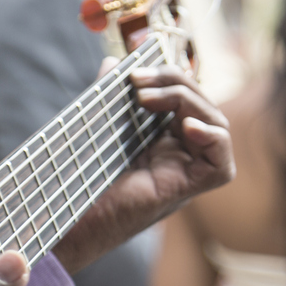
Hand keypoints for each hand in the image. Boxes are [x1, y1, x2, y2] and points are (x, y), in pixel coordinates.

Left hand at [52, 62, 233, 272]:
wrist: (64, 222)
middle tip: (137, 82)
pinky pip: (221, 165)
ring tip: (148, 100)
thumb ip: (110, 97)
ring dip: (189, 102)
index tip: (132, 72)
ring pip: (217, 127)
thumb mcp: (97, 127)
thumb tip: (114, 64)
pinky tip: (186, 128)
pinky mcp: (187, 191)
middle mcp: (178, 157)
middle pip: (203, 107)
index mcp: (160, 141)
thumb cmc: (77, 181)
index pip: (186, 98)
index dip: (170, 77)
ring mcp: (185, 174)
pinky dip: (212, 140)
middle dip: (176, 83)